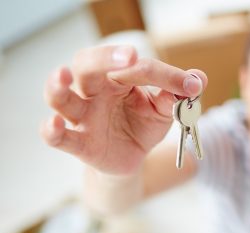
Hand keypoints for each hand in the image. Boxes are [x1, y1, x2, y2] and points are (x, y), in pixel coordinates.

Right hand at [41, 45, 206, 174]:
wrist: (133, 158)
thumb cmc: (143, 125)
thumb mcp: (164, 111)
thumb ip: (177, 96)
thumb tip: (198, 80)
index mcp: (117, 77)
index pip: (136, 67)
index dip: (165, 75)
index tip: (190, 86)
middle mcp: (94, 91)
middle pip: (87, 65)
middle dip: (105, 58)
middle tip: (130, 57)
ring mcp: (83, 117)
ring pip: (60, 97)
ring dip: (58, 86)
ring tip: (63, 76)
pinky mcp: (79, 144)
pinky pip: (58, 137)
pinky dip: (52, 130)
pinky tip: (54, 124)